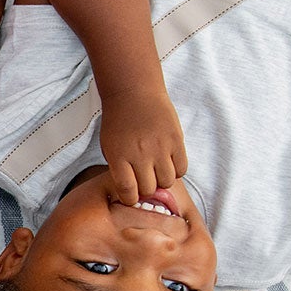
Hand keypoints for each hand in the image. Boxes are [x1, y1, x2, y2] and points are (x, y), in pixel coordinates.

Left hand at [98, 85, 187, 205]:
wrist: (133, 92)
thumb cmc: (118, 121)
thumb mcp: (109, 146)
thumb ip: (119, 169)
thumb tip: (132, 190)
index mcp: (119, 157)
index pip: (127, 192)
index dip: (130, 198)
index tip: (131, 194)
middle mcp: (139, 155)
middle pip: (149, 189)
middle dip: (146, 188)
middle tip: (145, 178)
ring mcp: (160, 148)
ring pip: (167, 182)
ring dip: (162, 179)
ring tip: (157, 168)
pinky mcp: (177, 141)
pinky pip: (182, 169)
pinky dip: (176, 169)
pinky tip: (169, 161)